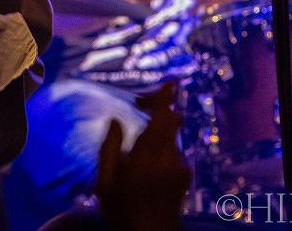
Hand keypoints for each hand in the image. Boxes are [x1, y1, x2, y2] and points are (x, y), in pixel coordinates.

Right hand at [95, 81, 189, 230]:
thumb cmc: (122, 211)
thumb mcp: (105, 183)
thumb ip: (110, 148)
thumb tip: (116, 120)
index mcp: (149, 157)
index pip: (162, 119)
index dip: (166, 98)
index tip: (172, 81)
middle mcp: (170, 158)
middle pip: (172, 122)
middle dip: (159, 108)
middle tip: (138, 106)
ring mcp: (181, 168)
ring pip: (173, 136)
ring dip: (158, 130)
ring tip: (136, 146)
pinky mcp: (185, 176)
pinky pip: (174, 149)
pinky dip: (162, 145)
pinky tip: (146, 163)